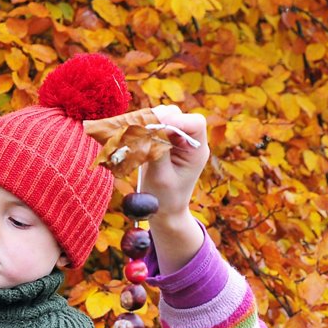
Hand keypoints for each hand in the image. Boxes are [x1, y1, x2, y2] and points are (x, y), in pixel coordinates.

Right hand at [138, 105, 209, 273]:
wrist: (163, 211)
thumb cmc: (166, 199)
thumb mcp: (161, 177)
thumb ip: (157, 151)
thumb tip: (148, 129)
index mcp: (197, 151)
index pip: (195, 124)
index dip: (178, 120)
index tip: (159, 124)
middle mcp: (188, 141)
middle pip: (177, 115)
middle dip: (159, 118)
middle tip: (141, 126)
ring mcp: (174, 140)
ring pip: (162, 117)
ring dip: (148, 121)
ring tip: (134, 130)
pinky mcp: (161, 141)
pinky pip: (152, 126)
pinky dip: (141, 128)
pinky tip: (131, 134)